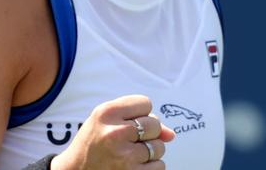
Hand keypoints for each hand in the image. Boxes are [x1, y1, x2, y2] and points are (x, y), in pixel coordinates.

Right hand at [50, 95, 175, 168]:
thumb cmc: (94, 144)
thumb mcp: (107, 122)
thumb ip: (138, 118)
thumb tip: (172, 135)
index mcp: (106, 113)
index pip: (145, 103)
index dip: (140, 113)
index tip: (127, 121)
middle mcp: (115, 133)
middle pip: (155, 124)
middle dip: (147, 132)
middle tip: (128, 140)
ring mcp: (124, 157)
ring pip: (159, 147)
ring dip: (150, 152)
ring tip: (129, 154)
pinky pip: (159, 166)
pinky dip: (150, 167)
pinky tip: (133, 166)